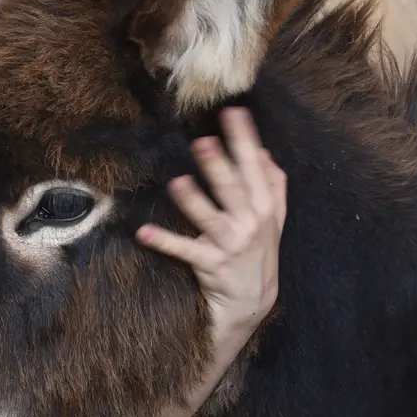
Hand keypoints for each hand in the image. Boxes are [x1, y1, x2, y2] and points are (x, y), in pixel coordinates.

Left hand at [136, 107, 286, 352]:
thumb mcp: (273, 221)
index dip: (245, 140)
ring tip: (177, 183)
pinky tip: (143, 233)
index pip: (255, 168)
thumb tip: (265, 153)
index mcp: (263, 208)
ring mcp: (231, 246)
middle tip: (202, 141)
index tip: (234, 113)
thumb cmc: (259, 255)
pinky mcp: (211, 266)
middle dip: (219, 166)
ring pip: (211, 219)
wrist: (253, 303)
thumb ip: (273, 187)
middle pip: (233, 190)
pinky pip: (185, 251)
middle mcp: (250, 225)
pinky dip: (164, 242)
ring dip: (194, 202)